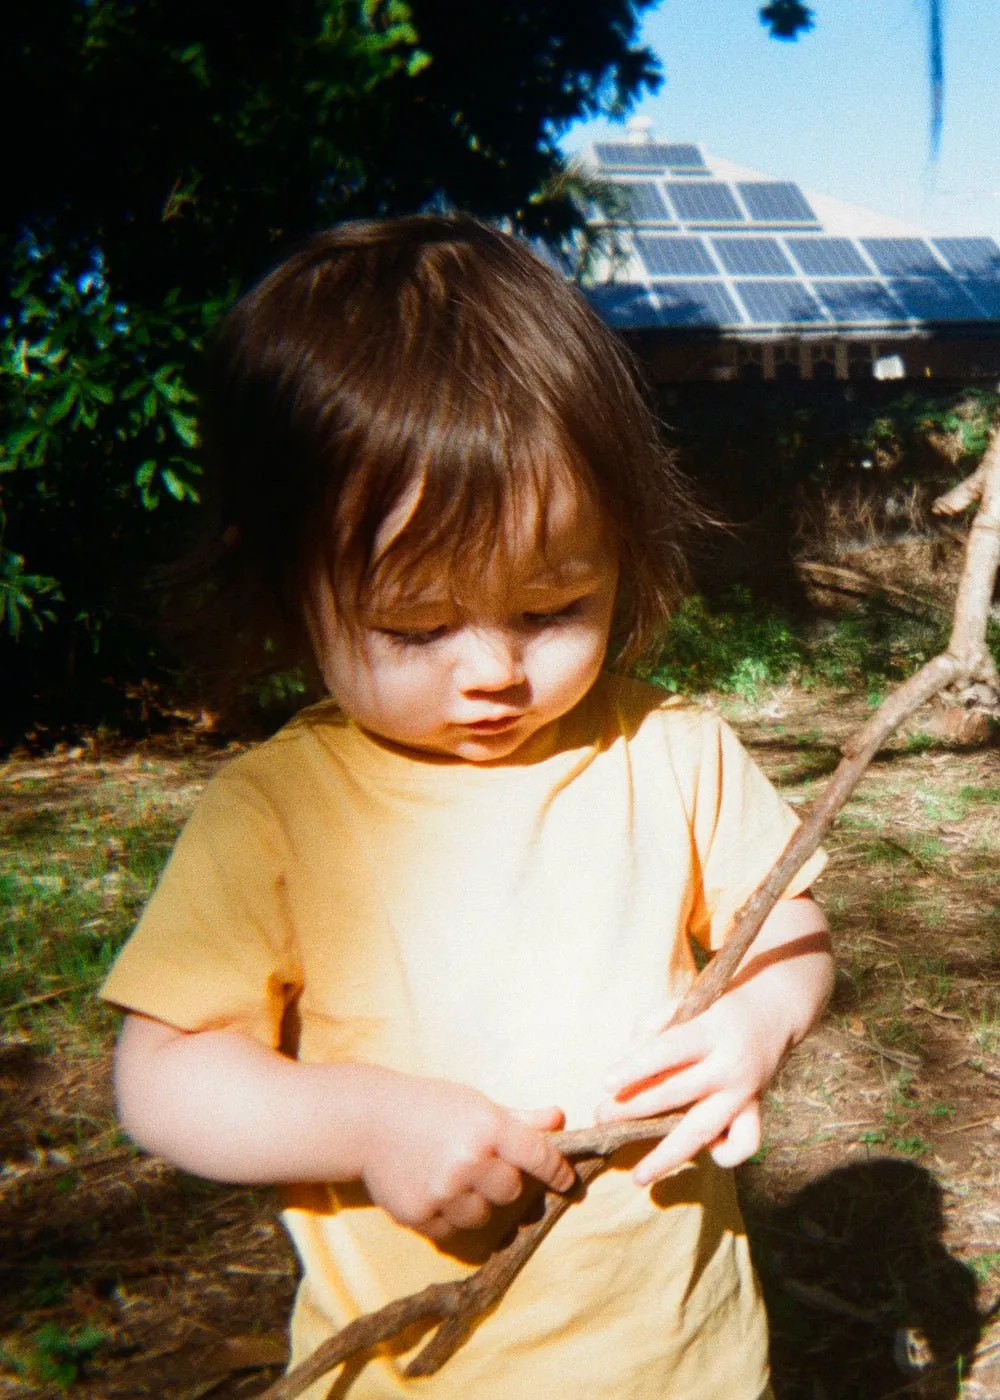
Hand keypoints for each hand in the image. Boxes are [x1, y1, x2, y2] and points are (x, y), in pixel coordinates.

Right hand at [359, 1072, 573, 1240]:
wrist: (368, 1120)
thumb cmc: (429, 1106)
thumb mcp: (474, 1104)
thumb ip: (520, 1118)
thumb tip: (560, 1118)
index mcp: (488, 1128)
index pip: (540, 1157)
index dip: (557, 1171)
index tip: (565, 1180)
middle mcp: (470, 1161)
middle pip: (512, 1192)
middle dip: (503, 1182)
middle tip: (482, 1166)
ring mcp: (444, 1192)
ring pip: (483, 1216)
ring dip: (475, 1202)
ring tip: (452, 1177)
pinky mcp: (421, 1216)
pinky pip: (452, 1231)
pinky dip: (448, 1217)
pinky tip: (432, 1190)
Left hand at [594, 987, 783, 1184]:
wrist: (774, 1010)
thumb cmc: (716, 1008)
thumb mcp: (684, 1002)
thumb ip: (651, 1028)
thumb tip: (625, 1065)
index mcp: (711, 1030)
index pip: (668, 1051)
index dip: (636, 1068)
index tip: (606, 1084)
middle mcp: (729, 1065)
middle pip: (677, 1093)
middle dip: (634, 1109)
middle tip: (601, 1117)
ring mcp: (745, 1093)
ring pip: (703, 1131)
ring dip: (667, 1156)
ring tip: (638, 1177)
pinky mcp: (756, 1111)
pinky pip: (743, 1145)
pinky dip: (723, 1154)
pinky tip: (703, 1152)